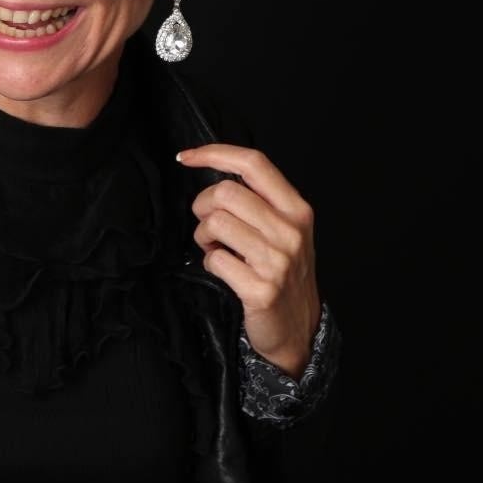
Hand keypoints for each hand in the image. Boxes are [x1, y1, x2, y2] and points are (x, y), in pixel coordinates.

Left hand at [176, 143, 320, 378]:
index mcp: (296, 209)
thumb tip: (213, 170)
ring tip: (217, 249)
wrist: (297, 329)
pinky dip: (209, 263)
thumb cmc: (282, 272)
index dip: (214, 153)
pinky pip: (214, 260)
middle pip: (225, 193)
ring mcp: (277, 261)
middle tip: (208, 226)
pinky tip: (224, 271)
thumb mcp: (284, 229)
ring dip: (204, 237)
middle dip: (202, 207)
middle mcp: (290, 231)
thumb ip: (258, 200)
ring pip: (215, 224)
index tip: (184, 157)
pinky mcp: (261, 289)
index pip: (253, 163)